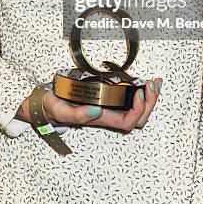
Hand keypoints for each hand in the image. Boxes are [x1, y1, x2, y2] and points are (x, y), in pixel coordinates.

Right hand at [42, 78, 162, 132]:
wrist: (48, 104)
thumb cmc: (54, 108)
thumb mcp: (60, 110)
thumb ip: (76, 114)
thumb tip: (97, 111)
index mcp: (101, 119)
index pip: (127, 122)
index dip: (137, 110)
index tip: (138, 92)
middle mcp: (109, 115)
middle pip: (138, 118)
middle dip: (150, 103)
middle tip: (153, 84)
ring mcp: (111, 107)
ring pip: (138, 111)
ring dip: (149, 98)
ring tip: (155, 83)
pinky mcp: (110, 98)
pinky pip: (132, 100)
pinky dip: (143, 91)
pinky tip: (147, 82)